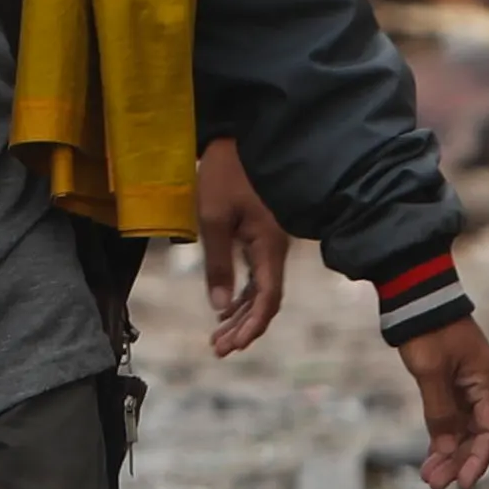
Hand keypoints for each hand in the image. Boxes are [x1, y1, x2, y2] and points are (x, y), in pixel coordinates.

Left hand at [191, 139, 285, 355]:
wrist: (238, 139)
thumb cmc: (226, 174)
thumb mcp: (213, 217)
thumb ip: (217, 262)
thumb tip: (218, 305)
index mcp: (269, 247)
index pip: (268, 299)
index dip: (252, 326)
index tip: (232, 345)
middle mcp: (275, 249)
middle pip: (266, 300)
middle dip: (243, 327)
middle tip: (218, 349)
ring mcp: (270, 243)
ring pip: (261, 289)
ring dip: (241, 313)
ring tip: (218, 336)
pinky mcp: (261, 236)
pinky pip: (256, 274)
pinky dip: (241, 293)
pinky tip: (225, 305)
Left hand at [397, 317, 488, 488]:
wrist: (413, 294)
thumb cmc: (426, 328)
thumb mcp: (431, 371)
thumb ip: (440, 412)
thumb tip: (447, 451)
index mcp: (486, 379)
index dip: (479, 458)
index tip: (463, 483)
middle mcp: (481, 384)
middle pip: (476, 433)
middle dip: (458, 461)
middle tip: (434, 484)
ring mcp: (465, 383)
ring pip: (462, 429)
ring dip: (448, 453)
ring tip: (428, 477)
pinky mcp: (448, 381)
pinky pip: (450, 417)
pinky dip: (441, 437)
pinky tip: (430, 456)